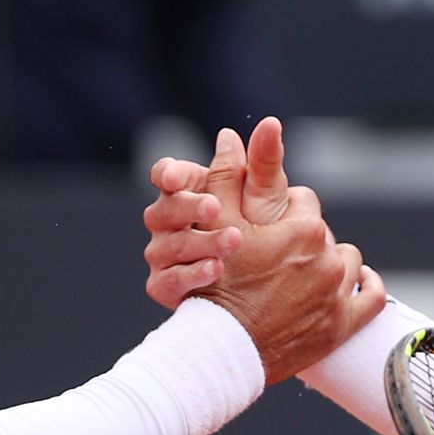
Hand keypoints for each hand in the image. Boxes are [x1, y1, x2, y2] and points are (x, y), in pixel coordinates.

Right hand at [143, 117, 297, 307]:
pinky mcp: (166, 288)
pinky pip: (168, 283)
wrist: (253, 310)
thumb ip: (262, 168)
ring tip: (233, 241)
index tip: (178, 176)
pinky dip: (192, 275)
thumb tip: (270, 124)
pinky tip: (216, 270)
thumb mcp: (267, 205)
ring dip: (200, 242)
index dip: (170, 173)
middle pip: (163, 210)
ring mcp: (163, 258)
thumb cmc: (266, 246)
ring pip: (167, 247)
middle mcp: (168, 224)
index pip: (167, 176)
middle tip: (213, 207)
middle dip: (189, 206)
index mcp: (187, 194)